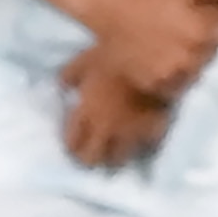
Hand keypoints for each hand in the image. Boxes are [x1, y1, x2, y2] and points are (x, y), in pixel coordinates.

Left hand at [56, 53, 174, 170]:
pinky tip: (139, 143)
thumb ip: (71, 75)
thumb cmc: (115, 56)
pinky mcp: (153, 131)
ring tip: (114, 155)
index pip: (73, 142)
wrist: (154, 60)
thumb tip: (63, 85)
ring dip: (113, 158)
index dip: (71, 145)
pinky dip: (139, 146)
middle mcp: (105, 129)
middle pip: (93, 158)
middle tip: (91, 155)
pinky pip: (144, 147)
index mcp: (86, 113)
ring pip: (118, 160)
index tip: (73, 144)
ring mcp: (130, 133)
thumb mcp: (85, 60)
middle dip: (90, 158)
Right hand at [85, 0, 217, 103]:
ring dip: (182, 67)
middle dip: (195, 51)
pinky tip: (154, 61)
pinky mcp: (151, 83)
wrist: (109, 8)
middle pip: (205, 61)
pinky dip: (167, 79)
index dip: (205, 33)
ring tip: (164, 49)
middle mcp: (188, 57)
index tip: (187, 24)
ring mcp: (169, 73)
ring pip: (190, 77)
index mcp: (202, 35)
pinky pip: (170, 88)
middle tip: (172, 37)